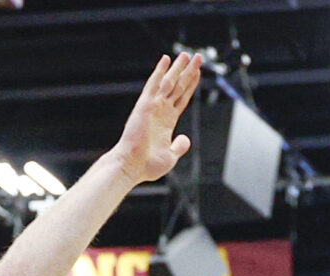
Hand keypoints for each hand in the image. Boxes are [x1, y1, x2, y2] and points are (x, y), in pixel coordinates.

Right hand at [109, 53, 201, 185]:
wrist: (131, 166)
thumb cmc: (147, 165)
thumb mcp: (170, 156)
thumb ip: (179, 146)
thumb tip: (185, 139)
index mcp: (167, 122)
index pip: (181, 98)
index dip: (190, 85)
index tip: (197, 73)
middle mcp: (161, 111)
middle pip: (178, 86)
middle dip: (188, 71)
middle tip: (197, 57)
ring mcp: (153, 107)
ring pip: (169, 82)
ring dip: (178, 68)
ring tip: (187, 55)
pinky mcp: (145, 105)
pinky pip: (153, 85)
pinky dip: (159, 71)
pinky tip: (166, 60)